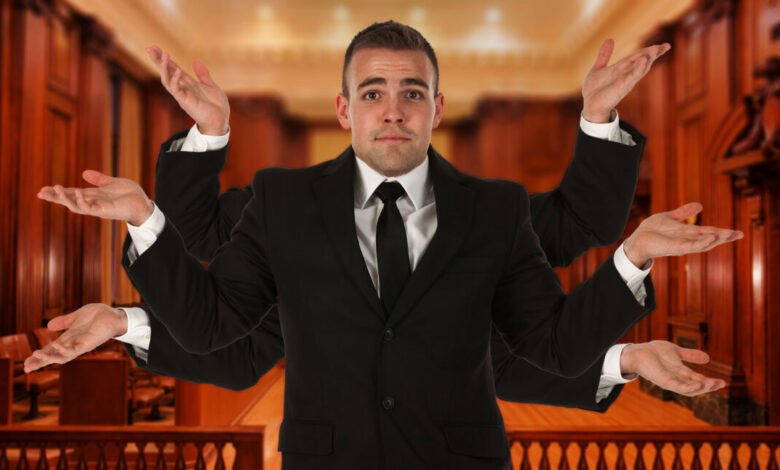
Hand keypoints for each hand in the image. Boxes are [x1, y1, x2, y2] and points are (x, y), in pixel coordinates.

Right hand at [23, 304, 127, 372]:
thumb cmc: (98, 316)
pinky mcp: (89, 344)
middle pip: (54, 356)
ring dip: (49, 357)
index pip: (51, 350)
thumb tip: (48, 326)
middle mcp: (73, 344)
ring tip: (35, 355)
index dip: (40, 356)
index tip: (26, 363)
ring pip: (62, 357)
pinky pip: (75, 350)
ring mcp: (81, 345)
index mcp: (69, 338)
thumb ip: (64, 322)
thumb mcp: (76, 317)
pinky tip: (56, 345)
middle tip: (26, 368)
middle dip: (40, 362)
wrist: (114, 314)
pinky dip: (64, 349)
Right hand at [38, 170, 153, 225]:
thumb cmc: (130, 195)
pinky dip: (82, 202)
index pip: (71, 193)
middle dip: (55, 197)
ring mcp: (98, 207)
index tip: (44, 189)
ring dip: (65, 199)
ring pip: (76, 205)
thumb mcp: (112, 183)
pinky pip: (90, 208)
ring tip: (54, 190)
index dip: (58, 192)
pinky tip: (76, 194)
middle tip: (40, 193)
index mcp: (93, 195)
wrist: (144, 204)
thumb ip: (99, 179)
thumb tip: (84, 172)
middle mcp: (92, 202)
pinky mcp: (105, 210)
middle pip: (69, 200)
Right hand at [146, 45, 229, 135]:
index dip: (164, 58)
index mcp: (187, 83)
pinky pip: (177, 91)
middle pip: (166, 72)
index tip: (154, 47)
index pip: (172, 68)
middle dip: (158, 61)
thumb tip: (196, 61)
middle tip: (150, 48)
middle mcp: (182, 88)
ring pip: (167, 80)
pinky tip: (178, 71)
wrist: (221, 121)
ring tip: (164, 55)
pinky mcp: (186, 102)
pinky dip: (176, 81)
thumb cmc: (216, 106)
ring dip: (165, 68)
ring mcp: (183, 95)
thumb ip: (203, 74)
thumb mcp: (211, 86)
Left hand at [582, 39, 670, 122]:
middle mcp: (626, 74)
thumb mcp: (598, 68)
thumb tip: (610, 39)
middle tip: (665, 46)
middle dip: (653, 54)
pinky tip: (644, 61)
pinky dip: (638, 69)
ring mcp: (625, 81)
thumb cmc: (595, 90)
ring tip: (656, 49)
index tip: (664, 45)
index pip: (638, 57)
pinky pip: (632, 77)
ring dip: (648, 59)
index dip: (649, 51)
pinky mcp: (621, 87)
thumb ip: (604, 55)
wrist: (589, 106)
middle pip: (643, 61)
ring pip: (640, 68)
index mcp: (622, 68)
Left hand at [620, 340, 725, 395]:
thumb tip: (708, 358)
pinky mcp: (663, 380)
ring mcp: (670, 381)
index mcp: (681, 373)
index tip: (723, 382)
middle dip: (709, 386)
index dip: (710, 382)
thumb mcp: (676, 351)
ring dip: (701, 388)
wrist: (637, 352)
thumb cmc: (653, 352)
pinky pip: (677, 386)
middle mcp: (677, 379)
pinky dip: (688, 387)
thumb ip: (690, 355)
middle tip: (721, 384)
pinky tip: (698, 385)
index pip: (698, 379)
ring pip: (688, 389)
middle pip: (696, 386)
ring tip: (712, 385)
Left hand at [623, 202, 742, 267]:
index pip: (709, 231)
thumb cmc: (651, 231)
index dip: (722, 232)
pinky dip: (701, 243)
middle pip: (709, 238)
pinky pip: (690, 246)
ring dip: (715, 240)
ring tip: (728, 235)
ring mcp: (681, 244)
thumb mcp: (669, 217)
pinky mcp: (674, 248)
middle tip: (739, 234)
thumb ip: (684, 213)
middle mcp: (687, 239)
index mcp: (688, 232)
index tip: (737, 233)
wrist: (636, 240)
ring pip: (702, 243)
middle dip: (724, 237)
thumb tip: (700, 205)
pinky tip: (710, 239)